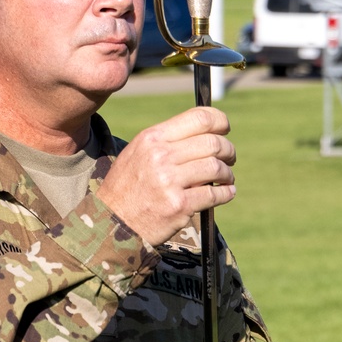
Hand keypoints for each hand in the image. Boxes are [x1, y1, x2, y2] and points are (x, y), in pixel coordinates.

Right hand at [99, 106, 235, 245]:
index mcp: (152, 138)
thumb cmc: (127, 188)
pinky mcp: (179, 206)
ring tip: (226, 178)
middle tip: (229, 158)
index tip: (225, 129)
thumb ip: (166, 141)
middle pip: (212, 143)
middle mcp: (161, 156)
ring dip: (227, 173)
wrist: (112, 223)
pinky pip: (214, 194)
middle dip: (228, 150)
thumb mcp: (137, 153)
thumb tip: (204, 132)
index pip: (199, 118)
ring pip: (216, 167)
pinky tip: (226, 193)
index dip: (220, 121)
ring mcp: (169, 181)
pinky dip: (226, 193)